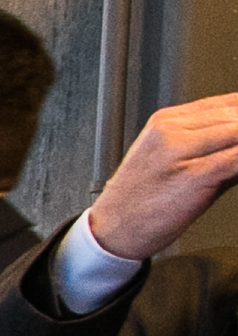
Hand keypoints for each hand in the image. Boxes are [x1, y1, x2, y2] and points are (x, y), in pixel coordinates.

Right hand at [85, 94, 237, 260]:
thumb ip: (208, 146)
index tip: (237, 139)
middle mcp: (170, 130)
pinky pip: (236, 157)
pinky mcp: (193, 174)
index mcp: (165, 121)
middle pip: (234, 115)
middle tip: (233, 158)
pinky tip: (236, 173)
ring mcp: (179, 149)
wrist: (112, 233)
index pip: (226, 102)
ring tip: (232, 169)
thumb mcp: (170, 162)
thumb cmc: (140, 203)